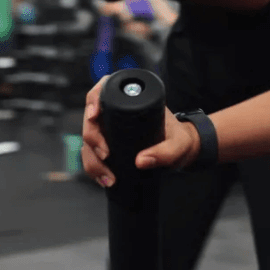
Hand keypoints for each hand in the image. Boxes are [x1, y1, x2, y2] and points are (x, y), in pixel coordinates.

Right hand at [81, 76, 200, 186]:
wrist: (181, 152)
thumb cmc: (180, 140)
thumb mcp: (178, 145)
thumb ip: (164, 152)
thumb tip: (140, 161)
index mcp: (133, 101)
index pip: (105, 90)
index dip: (94, 100)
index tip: (94, 116)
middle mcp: (117, 114)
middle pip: (91, 119)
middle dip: (92, 138)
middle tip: (105, 156)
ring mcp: (110, 130)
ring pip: (88, 140)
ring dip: (92, 159)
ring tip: (107, 176)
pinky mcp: (109, 145)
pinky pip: (93, 155)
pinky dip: (94, 168)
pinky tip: (103, 178)